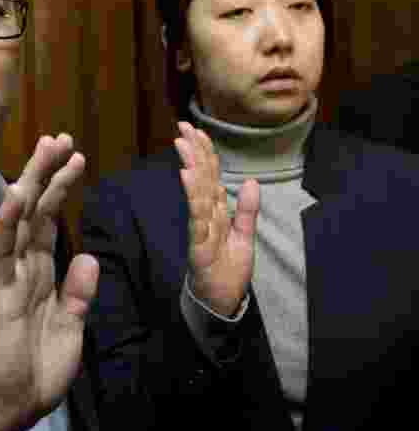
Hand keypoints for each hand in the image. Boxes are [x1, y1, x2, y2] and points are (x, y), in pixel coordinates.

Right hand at [0, 134, 98, 430]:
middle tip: (61, 137)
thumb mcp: (71, 329)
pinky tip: (14, 194)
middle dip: (47, 173)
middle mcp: (22, 268)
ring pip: (20, 219)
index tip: (74, 157)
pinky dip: (6, 222)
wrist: (13, 407)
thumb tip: (88, 258)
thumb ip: (77, 294)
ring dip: (33, 182)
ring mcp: (7, 276)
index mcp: (41, 276)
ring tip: (49, 147)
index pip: (50, 222)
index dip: (61, 190)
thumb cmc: (37, 372)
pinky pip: (0, 252)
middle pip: (35, 210)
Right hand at [175, 122, 258, 317]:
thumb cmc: (229, 271)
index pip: (210, 176)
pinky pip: (198, 216)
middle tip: (182, 127)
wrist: (222, 303)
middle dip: (192, 151)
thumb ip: (246, 210)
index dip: (203, 152)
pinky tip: (188, 176)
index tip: (194, 129)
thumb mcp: (244, 237)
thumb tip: (249, 181)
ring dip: (191, 166)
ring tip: (184, 144)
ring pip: (197, 193)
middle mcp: (206, 217)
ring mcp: (202, 229)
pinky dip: (193, 195)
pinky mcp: (201, 244)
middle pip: (200, 178)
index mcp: (216, 212)